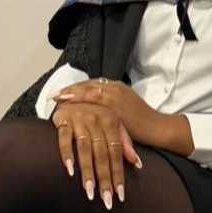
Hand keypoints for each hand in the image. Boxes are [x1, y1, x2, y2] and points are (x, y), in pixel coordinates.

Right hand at [51, 101, 140, 209]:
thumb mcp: (113, 123)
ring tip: (89, 191)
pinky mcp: (63, 120)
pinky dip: (66, 153)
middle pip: (102, 154)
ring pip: (85, 149)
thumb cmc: (95, 113)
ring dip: (87, 171)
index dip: (118, 173)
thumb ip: (124, 142)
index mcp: (111, 122)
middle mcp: (97, 120)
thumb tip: (137, 163)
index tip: (119, 194)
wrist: (72, 94)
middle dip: (104, 178)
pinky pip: (64, 138)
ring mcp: (80, 119)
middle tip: (105, 200)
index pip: (116, 152)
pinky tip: (69, 170)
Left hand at [53, 80, 193, 154]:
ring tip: (57, 99)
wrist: (158, 128)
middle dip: (70, 90)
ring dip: (71, 94)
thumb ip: (110, 108)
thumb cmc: (142, 124)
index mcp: (117, 87)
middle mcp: (115, 88)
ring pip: (88, 90)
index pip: (91, 85)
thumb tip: (95, 113)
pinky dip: (79, 101)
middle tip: (54, 95)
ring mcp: (115, 96)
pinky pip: (93, 101)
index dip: (76, 88)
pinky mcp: (116, 107)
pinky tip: (69, 106)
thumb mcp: (124, 111)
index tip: (61, 93)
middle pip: (87, 85)